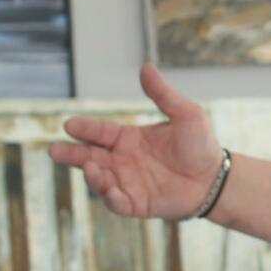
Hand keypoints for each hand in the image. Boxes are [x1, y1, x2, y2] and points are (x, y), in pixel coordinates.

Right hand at [48, 64, 221, 218]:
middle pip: (88, 156)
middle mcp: (122, 160)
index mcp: (128, 138)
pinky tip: (112, 191)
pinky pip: (119, 203)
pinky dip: (112, 199)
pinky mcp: (138, 203)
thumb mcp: (186, 114)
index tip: (70, 125)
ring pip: (99, 180)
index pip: (100, 132)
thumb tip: (146, 67)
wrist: (216, 178)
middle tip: (53, 151)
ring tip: (91, 168)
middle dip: (70, 154)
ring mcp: (128, 182)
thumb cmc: (201, 145)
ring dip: (91, 175)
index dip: (85, 128)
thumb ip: (164, 94)